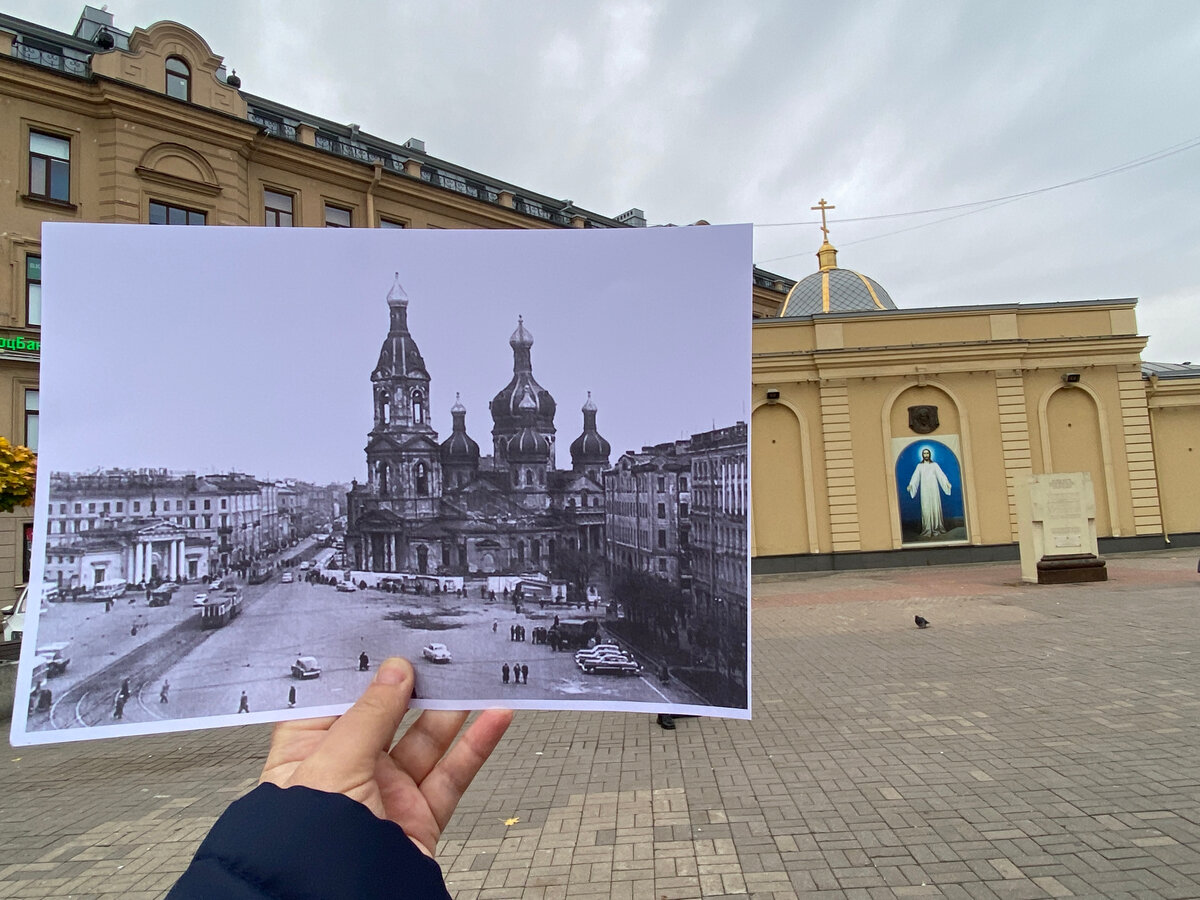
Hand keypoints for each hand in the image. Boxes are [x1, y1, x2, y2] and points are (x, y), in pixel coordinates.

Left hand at [259, 657, 512, 857]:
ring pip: (426, 740)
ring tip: (471, 673)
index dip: (360, 670)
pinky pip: (453, 773)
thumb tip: (395, 671)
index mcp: (307, 756)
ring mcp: (387, 795)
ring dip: (451, 708)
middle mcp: (347, 772)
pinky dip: (477, 745)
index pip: (335, 701)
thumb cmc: (310, 843)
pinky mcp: (421, 817)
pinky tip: (494, 716)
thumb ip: (369, 715)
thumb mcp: (333, 764)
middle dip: (412, 684)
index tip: (385, 638)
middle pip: (386, 716)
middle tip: (437, 649)